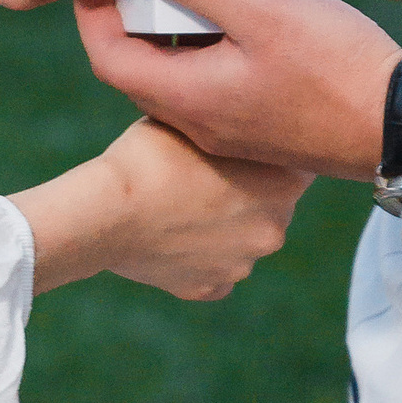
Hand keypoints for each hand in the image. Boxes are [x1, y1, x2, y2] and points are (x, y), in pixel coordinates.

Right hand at [16, 115, 309, 300]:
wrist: (106, 211)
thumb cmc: (150, 153)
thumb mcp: (200, 119)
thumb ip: (232, 126)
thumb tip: (239, 114)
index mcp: (286, 181)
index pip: (294, 159)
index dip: (264, 147)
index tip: (238, 139)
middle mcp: (277, 226)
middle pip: (270, 202)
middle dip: (245, 189)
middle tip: (199, 172)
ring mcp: (245, 263)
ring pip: (240, 237)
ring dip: (220, 223)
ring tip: (177, 203)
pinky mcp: (211, 288)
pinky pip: (214, 270)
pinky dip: (198, 256)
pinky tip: (170, 236)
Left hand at [73, 0, 398, 179]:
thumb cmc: (339, 70)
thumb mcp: (264, 10)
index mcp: (190, 98)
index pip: (108, 55)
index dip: (92, 9)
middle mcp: (202, 119)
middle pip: (143, 59)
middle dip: (142, 2)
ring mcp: (234, 123)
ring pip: (187, 61)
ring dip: (188, 12)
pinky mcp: (264, 117)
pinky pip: (221, 70)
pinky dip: (221, 31)